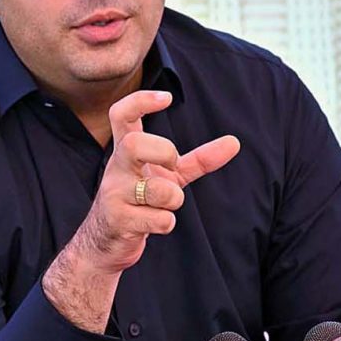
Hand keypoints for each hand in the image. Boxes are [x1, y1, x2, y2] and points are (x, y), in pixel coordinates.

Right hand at [43, 90, 238, 332]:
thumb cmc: (139, 201)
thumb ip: (198, 160)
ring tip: (166, 206)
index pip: (121, 114)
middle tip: (172, 166)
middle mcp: (116, 168)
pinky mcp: (118, 221)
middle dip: (164, 153)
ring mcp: (113, 194)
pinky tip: (156, 224)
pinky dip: (166, 223)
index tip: (166, 98)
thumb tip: (235, 142)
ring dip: (173, 199)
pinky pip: (157, 219)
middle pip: (134, 144)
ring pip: (157, 190)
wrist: (105, 242)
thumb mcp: (168, 176)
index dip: (141, 101)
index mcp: (125, 152)